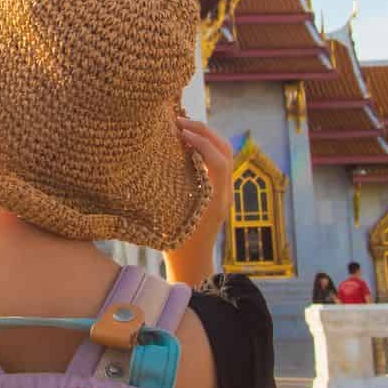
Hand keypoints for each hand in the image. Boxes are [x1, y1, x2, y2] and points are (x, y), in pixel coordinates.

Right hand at [166, 116, 233, 287]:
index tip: (181, 132)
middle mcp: (224, 194)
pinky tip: (184, 144)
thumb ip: (171, 191)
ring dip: (205, 137)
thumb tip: (162, 161)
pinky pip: (217, 161)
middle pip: (226, 151)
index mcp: (217, 200)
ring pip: (224, 153)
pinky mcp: (217, 192)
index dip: (203, 142)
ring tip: (182, 127)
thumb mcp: (170, 218)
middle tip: (180, 121)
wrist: (192, 266)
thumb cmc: (176, 246)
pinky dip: (204, 147)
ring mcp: (223, 192)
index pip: (220, 161)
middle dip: (205, 132)